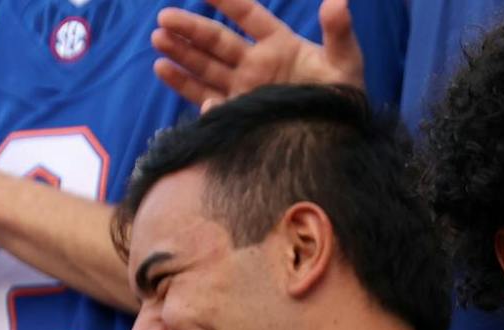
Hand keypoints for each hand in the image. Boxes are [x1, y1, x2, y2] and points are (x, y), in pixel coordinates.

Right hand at [152, 0, 363, 107]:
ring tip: (157, 42)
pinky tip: (166, 72)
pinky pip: (207, 99)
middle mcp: (257, 64)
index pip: (247, 14)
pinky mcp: (240, 114)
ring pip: (206, 67)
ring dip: (181, 54)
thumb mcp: (346, 62)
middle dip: (190, 29)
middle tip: (163, 19)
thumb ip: (339, 32)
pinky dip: (187, 88)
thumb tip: (339, 0)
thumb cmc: (345, 97)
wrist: (341, 141)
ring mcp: (245, 90)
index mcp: (279, 44)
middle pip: (217, 41)